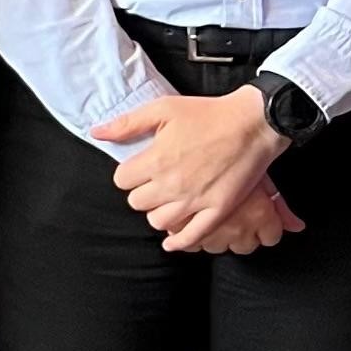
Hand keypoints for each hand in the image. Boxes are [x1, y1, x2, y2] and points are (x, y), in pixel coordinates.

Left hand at [94, 88, 287, 252]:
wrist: (253, 123)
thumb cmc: (208, 113)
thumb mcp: (163, 108)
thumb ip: (127, 124)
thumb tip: (96, 133)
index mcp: (156, 160)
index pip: (122, 181)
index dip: (128, 174)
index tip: (139, 168)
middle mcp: (172, 185)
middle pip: (137, 203)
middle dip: (141, 192)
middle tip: (154, 182)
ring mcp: (195, 200)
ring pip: (158, 221)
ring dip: (158, 212)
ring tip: (167, 200)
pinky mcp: (218, 210)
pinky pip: (191, 236)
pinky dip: (178, 241)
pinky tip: (171, 241)